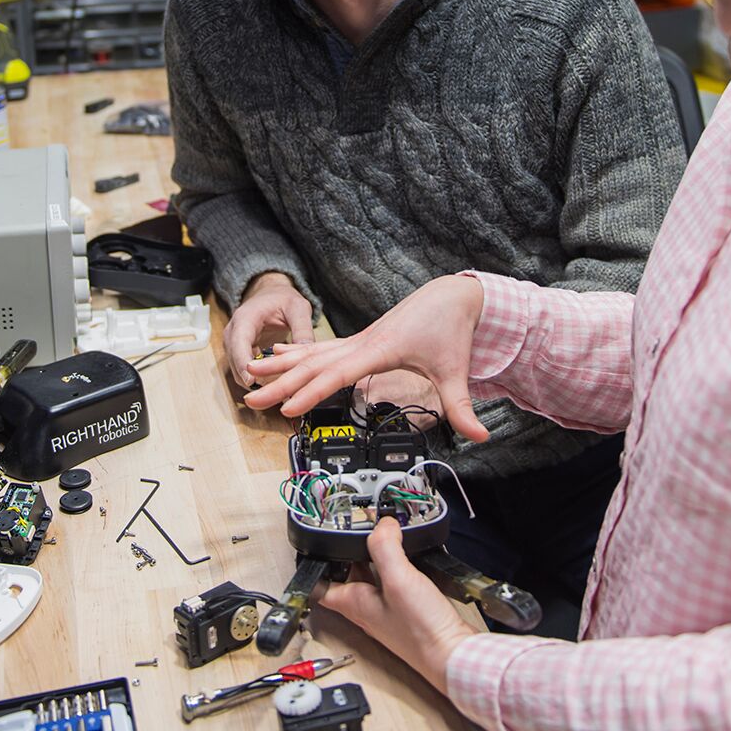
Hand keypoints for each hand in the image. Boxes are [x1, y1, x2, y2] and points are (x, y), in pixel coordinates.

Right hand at [223, 272, 312, 385]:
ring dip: (254, 382)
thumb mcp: (298, 308)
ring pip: (237, 370)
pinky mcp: (238, 353)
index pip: (239, 343)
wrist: (271, 295)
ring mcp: (233, 344)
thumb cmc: (282, 299)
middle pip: (235, 361)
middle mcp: (233, 332)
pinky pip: (243, 371)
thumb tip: (307, 351)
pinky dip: (256, 379)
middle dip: (250, 379)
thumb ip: (303, 328)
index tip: (251, 381)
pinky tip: (274, 385)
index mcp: (245, 318)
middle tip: (274, 392)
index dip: (243, 363)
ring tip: (278, 389)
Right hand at [245, 275, 487, 441]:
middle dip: (281, 382)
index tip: (288, 407)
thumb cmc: (451, 327)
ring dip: (280, 365)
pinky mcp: (360, 339)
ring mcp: (359, 339)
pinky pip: (321, 348)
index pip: (338, 374)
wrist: (453, 294)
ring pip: (311, 353)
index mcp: (381, 349)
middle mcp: (363, 342)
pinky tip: (278, 354)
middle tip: (251, 397)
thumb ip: (463, 407)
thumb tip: (480, 437)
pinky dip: (297, 352)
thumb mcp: (457, 370)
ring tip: (250, 374)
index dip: (312, 392)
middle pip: (313, 364)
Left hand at [319, 518, 477, 693]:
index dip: (318, 563)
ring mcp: (387, 612)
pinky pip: (395, 586)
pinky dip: (399, 569)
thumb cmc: (421, 631)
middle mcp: (367, 609)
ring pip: (373, 580)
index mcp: (354, 603)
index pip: (321, 584)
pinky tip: (411, 560)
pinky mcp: (407, 613)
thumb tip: (383, 525)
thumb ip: (386, 547)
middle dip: (352, 553)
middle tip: (362, 533)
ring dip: (377, 559)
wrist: (452, 656)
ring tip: (387, 539)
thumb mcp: (398, 579)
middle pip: (349, 576)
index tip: (322, 544)